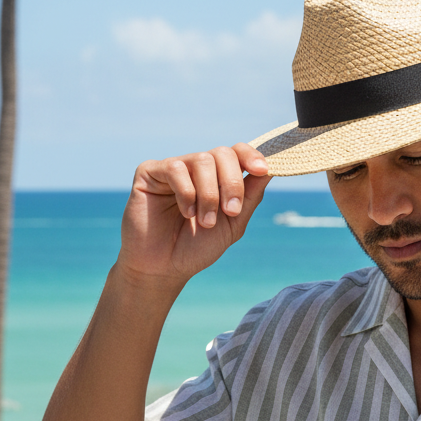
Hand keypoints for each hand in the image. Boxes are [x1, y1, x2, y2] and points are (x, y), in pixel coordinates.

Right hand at [117, 144, 269, 287]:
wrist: (163, 268)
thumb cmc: (197, 247)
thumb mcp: (233, 224)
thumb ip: (250, 197)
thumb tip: (271, 169)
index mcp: (217, 177)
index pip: (236, 152)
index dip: (251, 156)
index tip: (261, 170)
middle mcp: (196, 168)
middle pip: (223, 153)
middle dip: (232, 183)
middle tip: (231, 211)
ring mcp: (173, 168)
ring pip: (202, 160)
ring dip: (209, 194)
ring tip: (205, 221)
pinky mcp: (150, 172)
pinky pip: (176, 168)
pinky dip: (186, 192)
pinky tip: (186, 212)